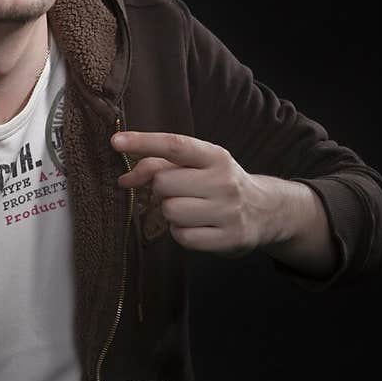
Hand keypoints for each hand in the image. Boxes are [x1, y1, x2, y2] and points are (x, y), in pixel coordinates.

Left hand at [112, 131, 275, 256]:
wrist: (265, 211)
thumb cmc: (219, 184)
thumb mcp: (199, 166)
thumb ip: (161, 165)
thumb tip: (124, 179)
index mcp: (216, 156)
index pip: (175, 145)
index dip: (143, 142)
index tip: (116, 141)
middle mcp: (224, 181)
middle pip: (163, 184)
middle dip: (162, 190)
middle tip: (180, 192)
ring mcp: (228, 211)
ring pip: (170, 211)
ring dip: (171, 213)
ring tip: (191, 210)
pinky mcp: (228, 239)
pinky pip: (182, 237)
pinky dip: (181, 233)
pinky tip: (197, 226)